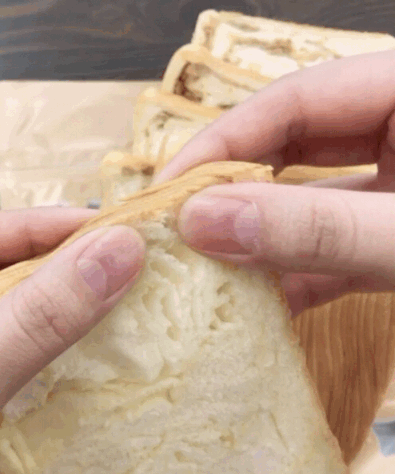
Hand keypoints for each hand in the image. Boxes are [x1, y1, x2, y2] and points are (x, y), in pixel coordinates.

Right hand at [154, 51, 394, 314]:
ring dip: (257, 245)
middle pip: (289, 149)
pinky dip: (298, 278)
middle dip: (230, 194)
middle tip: (175, 232)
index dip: (222, 144)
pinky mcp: (392, 239)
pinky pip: (333, 249)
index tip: (167, 193)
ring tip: (202, 274)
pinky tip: (260, 306)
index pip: (292, 101)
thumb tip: (204, 223)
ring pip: (307, 206)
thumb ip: (318, 227)